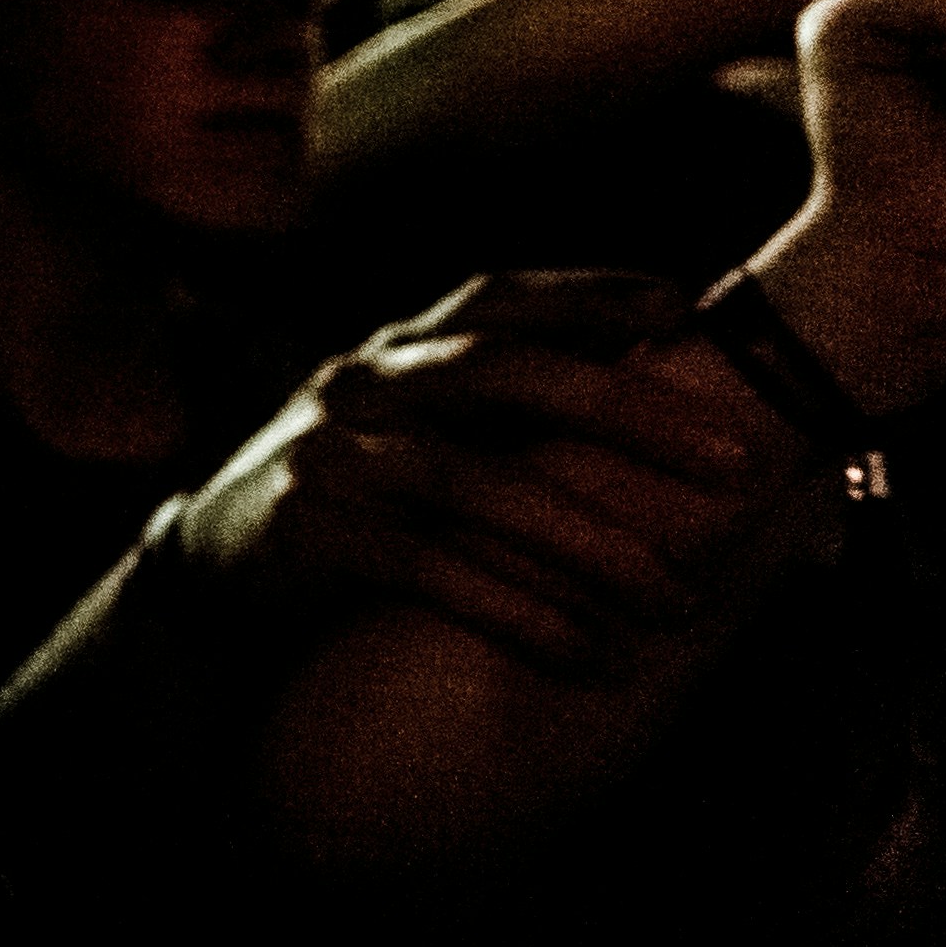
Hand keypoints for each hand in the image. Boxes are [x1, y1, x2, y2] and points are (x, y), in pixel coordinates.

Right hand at [173, 276, 796, 678]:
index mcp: (395, 351)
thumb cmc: (352, 507)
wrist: (206, 580)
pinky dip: (516, 609)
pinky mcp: (306, 533)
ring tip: (674, 601)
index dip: (590, 295)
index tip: (687, 309)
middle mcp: (361, 383)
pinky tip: (586, 651)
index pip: (497, 298)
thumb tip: (676, 425)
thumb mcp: (406, 435)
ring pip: (473, 481)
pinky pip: (427, 567)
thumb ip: (500, 419)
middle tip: (739, 462)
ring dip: (589, 544)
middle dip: (627, 410)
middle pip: (500, 370)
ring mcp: (328, 454)